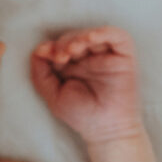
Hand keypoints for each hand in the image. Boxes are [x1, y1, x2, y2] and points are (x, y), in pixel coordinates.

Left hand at [29, 25, 143, 144]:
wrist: (105, 129)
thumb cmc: (81, 114)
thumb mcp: (53, 95)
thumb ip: (41, 74)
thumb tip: (37, 50)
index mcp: (72, 65)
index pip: (60, 47)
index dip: (51, 47)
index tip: (44, 54)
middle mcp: (90, 58)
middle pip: (75, 38)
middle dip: (64, 43)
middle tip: (59, 57)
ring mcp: (106, 56)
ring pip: (93, 34)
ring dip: (80, 37)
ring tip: (71, 50)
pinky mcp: (124, 56)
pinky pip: (117, 36)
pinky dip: (104, 32)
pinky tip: (91, 38)